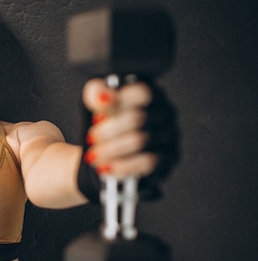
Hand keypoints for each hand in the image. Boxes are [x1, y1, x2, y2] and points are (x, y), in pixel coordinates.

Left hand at [79, 77, 178, 199]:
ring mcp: (168, 136)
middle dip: (108, 131)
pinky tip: (106, 168)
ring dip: (111, 150)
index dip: (116, 105)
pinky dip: (123, 166)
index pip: (140, 93)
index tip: (96, 117)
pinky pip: (147, 163)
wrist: (109, 155)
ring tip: (93, 156)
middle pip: (136, 118)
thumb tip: (102, 96)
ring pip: (140, 141)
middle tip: (91, 139)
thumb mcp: (97, 106)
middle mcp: (163, 113)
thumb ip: (97, 94)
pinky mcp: (168, 158)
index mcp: (148, 94)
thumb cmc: (106, 125)